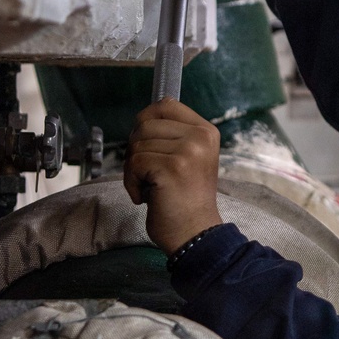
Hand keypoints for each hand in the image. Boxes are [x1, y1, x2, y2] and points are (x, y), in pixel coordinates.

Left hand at [124, 99, 223, 255]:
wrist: (195, 234)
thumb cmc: (186, 199)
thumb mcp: (189, 158)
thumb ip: (173, 136)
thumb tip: (142, 119)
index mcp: (206, 131)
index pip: (165, 105)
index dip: (146, 122)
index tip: (146, 147)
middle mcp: (200, 137)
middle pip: (145, 124)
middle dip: (137, 150)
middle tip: (147, 174)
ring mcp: (188, 151)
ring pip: (137, 145)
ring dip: (133, 170)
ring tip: (149, 188)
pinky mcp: (172, 167)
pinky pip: (134, 163)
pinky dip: (132, 183)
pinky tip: (146, 197)